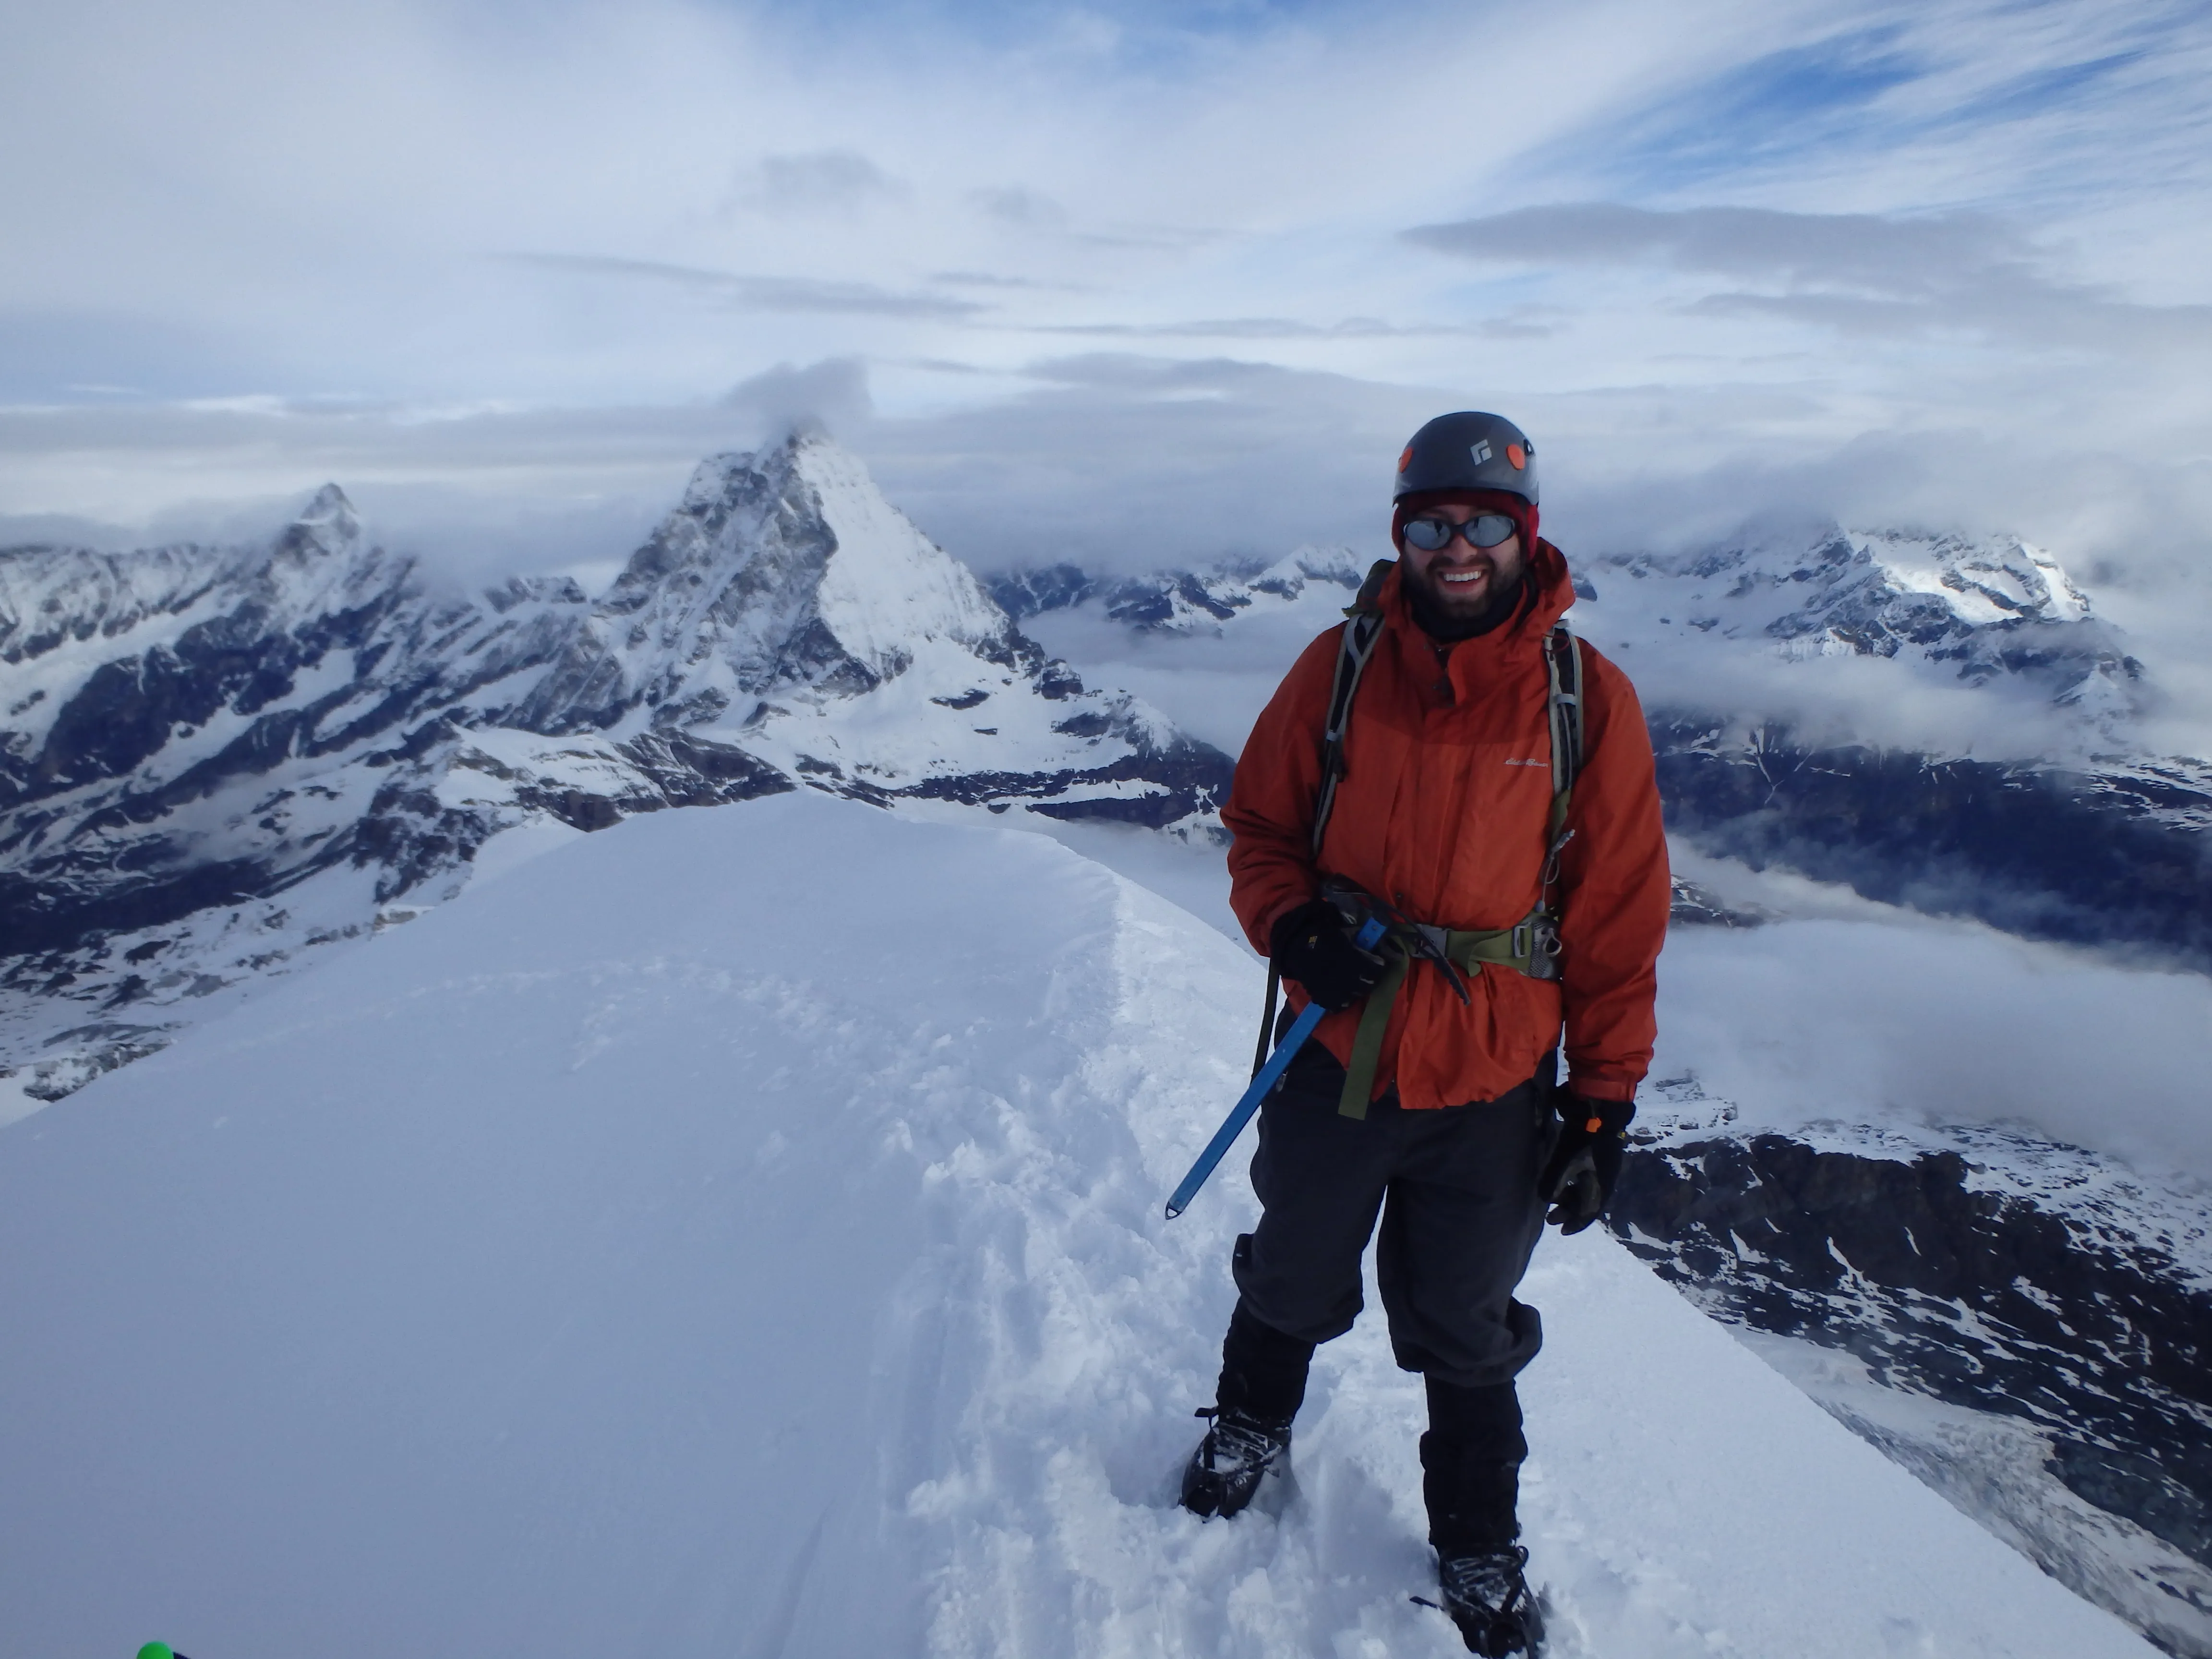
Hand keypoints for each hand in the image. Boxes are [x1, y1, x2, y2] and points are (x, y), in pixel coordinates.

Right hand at [1269, 897, 1388, 1011]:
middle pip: (1366, 986)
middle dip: (1370, 980)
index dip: (1378, 967)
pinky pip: (1335, 1006)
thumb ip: (1355, 933)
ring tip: (1355, 985)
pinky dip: (1340, 1002)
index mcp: (1349, 957)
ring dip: (1356, 991)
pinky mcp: (1319, 995)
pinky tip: (1341, 995)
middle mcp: (1343, 975)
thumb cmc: (1318, 931)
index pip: (1373, 969)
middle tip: (1369, 975)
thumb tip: (1369, 938)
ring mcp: (1331, 988)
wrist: (1293, 941)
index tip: (1379, 962)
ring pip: (1352, 997)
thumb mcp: (1339, 927)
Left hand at [1541, 1096, 1634, 1233]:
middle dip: (1567, 1210)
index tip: (1561, 1231)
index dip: (1575, 1223)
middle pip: (1586, 1201)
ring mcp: (1602, 1164)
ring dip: (1568, 1195)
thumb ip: (1555, 1183)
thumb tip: (1548, 1199)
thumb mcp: (1567, 1162)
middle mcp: (1605, 1177)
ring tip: (1552, 1199)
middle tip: (1550, 1217)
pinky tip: (1560, 1180)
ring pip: (1585, 1188)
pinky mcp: (1596, 1151)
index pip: (1589, 1212)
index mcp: (1602, 1184)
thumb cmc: (1583, 1137)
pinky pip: (1584, 1175)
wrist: (1599, 1106)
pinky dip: (1572, 1182)